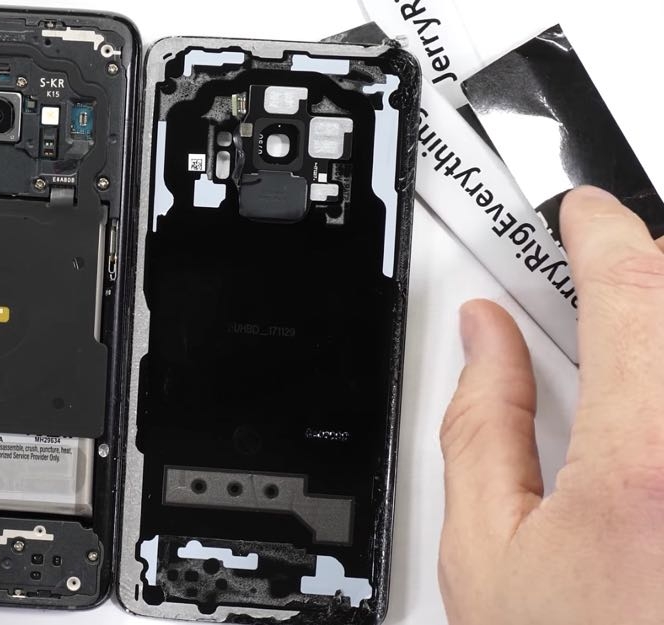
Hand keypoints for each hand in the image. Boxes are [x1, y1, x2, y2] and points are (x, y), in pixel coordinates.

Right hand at [438, 186, 663, 623]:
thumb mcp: (487, 558)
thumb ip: (480, 424)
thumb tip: (484, 340)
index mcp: (651, 464)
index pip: (633, 289)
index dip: (599, 231)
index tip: (581, 215)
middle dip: (652, 265)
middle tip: (610, 269)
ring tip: (637, 338)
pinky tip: (649, 407)